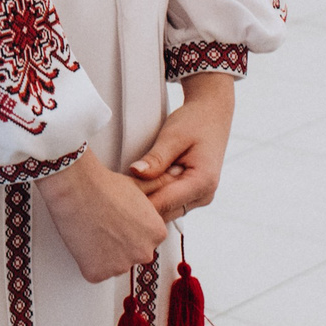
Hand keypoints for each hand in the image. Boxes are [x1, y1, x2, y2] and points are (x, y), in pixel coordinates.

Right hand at [37, 152, 169, 283]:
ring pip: (113, 264)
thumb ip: (162, 185)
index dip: (128, 227)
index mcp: (157, 234)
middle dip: (119, 243)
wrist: (75, 186)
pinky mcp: (97, 273)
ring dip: (103, 253)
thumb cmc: (105, 184)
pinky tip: (84, 239)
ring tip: (92, 228)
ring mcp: (120, 266)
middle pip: (131, 253)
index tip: (116, 215)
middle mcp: (144, 254)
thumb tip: (179, 173)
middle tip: (103, 221)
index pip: (145, 239)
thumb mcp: (139, 185)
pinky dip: (88, 260)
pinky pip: (95, 272)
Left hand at [128, 72, 234, 220]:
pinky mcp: (191, 195)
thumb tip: (135, 173)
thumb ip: (156, 158)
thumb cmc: (194, 121)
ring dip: (147, 200)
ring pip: (166, 210)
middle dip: (140, 204)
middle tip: (114, 191)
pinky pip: (169, 203)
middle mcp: (204, 195)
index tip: (115, 195)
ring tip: (124, 187)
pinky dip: (154, 195)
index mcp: (203, 182)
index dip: (139, 202)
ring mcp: (199, 198)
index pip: (165, 203)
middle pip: (164, 211)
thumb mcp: (173, 136)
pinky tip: (139, 185)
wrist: (212, 114)